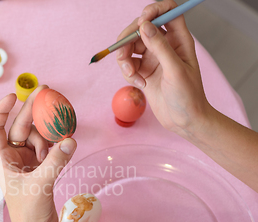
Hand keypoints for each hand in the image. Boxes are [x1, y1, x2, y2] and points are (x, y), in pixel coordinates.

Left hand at [0, 86, 76, 221]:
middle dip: (33, 110)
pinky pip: (47, 148)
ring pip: (37, 137)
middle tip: (47, 90)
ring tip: (61, 135)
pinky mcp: (38, 168)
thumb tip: (70, 140)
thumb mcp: (41, 184)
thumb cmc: (29, 212)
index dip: (1, 110)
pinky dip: (55, 144)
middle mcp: (11, 158)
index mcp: (1, 160)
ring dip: (49, 134)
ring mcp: (26, 162)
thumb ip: (56, 161)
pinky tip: (65, 140)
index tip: (14, 96)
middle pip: (21, 127)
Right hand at [116, 0, 210, 136]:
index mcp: (179, 40)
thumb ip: (159, 46)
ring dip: (124, 59)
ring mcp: (153, 58)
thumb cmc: (188, 96)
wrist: (184, 121)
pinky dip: (128, 73)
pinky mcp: (143, 71)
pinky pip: (128, 64)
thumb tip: (145, 25)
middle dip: (128, 39)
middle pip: (141, 28)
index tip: (141, 21)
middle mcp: (165, 45)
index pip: (167, 11)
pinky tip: (139, 84)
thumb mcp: (175, 70)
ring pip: (130, 46)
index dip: (153, 10)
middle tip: (122, 52)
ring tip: (131, 75)